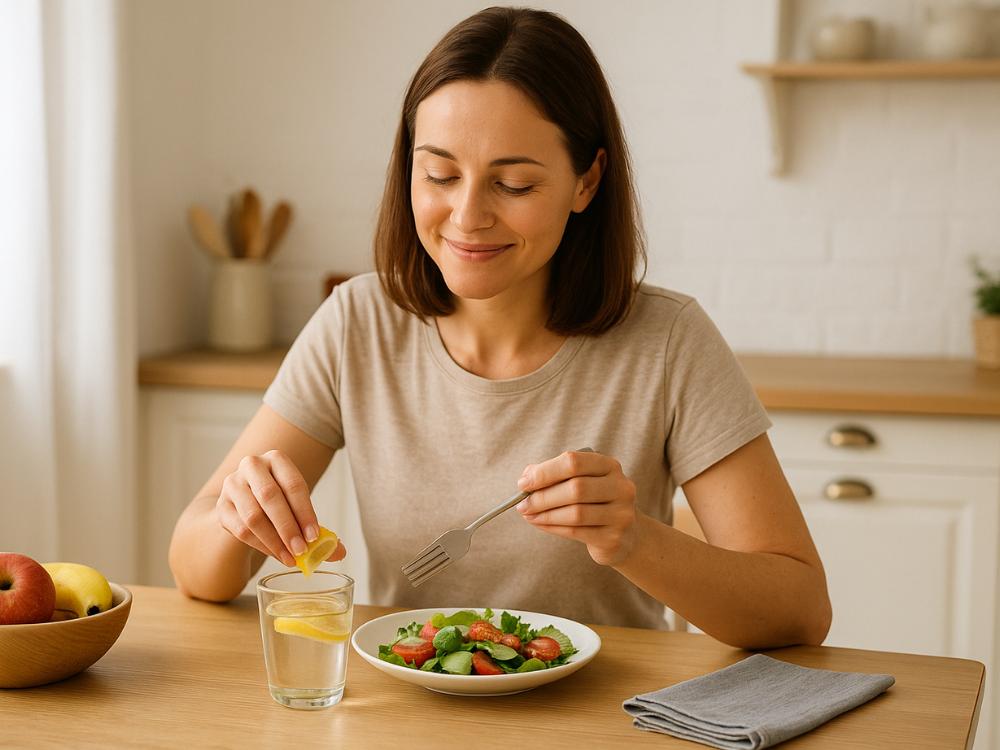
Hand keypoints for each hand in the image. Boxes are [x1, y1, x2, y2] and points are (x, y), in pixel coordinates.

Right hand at [215, 449, 346, 566]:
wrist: (245, 503)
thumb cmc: (279, 502)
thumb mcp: (299, 507)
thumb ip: (319, 530)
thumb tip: (339, 553)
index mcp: (277, 458)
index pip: (293, 484)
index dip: (305, 511)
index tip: (315, 536)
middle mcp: (252, 465)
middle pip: (269, 496)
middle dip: (288, 527)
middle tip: (302, 550)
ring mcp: (232, 485)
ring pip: (253, 516)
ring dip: (274, 541)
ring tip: (290, 557)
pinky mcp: (222, 507)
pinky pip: (241, 530)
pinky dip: (261, 546)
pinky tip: (276, 554)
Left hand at [515, 449, 637, 566]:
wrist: (626, 535)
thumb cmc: (595, 502)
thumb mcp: (582, 482)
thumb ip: (555, 476)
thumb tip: (527, 477)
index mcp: (610, 466)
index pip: (574, 462)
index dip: (545, 472)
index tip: (523, 483)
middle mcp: (621, 487)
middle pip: (576, 488)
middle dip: (543, 496)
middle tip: (522, 504)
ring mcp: (621, 514)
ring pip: (575, 513)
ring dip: (545, 514)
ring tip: (528, 515)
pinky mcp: (614, 538)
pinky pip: (576, 532)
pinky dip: (552, 527)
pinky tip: (540, 523)